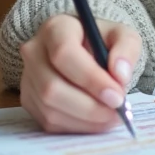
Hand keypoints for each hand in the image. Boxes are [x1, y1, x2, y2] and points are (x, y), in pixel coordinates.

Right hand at [19, 13, 141, 133]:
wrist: (85, 51)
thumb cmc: (102, 42)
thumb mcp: (122, 36)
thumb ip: (127, 49)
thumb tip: (120, 75)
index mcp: (56, 28)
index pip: (64, 53)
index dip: (90, 78)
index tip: (117, 95)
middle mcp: (34, 51)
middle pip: (52, 87)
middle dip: (89, 106)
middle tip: (117, 112)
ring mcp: (27, 77)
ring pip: (50, 108)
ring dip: (85, 120)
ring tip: (112, 117)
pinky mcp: (28, 100)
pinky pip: (49, 121)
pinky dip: (77, 126)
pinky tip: (97, 121)